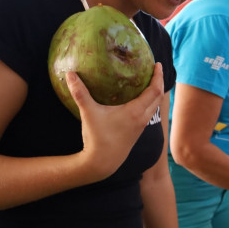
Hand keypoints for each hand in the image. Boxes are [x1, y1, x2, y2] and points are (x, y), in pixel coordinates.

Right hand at [68, 63, 163, 180]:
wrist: (102, 163)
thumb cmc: (97, 138)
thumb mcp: (88, 113)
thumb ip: (80, 93)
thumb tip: (70, 74)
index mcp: (135, 112)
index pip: (154, 90)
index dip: (157, 76)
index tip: (157, 64)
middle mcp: (142, 118)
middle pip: (157, 97)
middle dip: (158, 81)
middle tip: (155, 68)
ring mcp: (140, 126)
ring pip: (154, 105)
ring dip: (154, 92)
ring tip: (148, 80)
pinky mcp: (137, 131)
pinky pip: (148, 112)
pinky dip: (148, 102)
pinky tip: (138, 98)